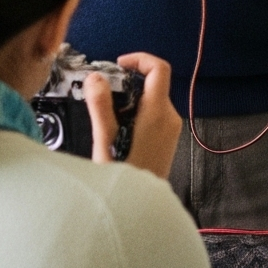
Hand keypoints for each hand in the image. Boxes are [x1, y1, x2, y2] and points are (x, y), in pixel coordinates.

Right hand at [82, 53, 182, 177]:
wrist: (140, 208)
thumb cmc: (123, 176)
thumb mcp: (105, 139)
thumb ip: (100, 105)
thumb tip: (96, 78)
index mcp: (157, 113)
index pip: (159, 69)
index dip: (140, 59)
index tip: (119, 65)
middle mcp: (170, 119)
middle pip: (154, 84)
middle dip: (129, 84)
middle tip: (106, 95)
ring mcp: (171, 130)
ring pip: (153, 100)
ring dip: (131, 101)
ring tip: (110, 119)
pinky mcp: (168, 140)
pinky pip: (154, 116)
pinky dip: (137, 114)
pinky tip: (120, 132)